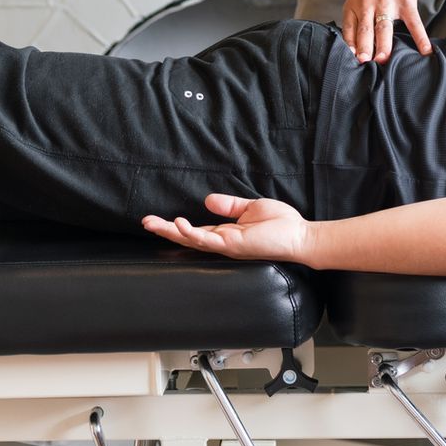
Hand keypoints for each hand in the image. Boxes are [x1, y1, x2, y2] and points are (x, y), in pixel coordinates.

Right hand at [142, 194, 313, 263]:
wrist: (301, 236)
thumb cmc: (282, 224)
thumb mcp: (250, 208)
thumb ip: (229, 205)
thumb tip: (207, 200)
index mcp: (226, 233)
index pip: (195, 230)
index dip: (176, 226)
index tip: (157, 219)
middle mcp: (223, 242)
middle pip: (188, 237)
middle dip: (165, 231)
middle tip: (145, 223)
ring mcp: (227, 245)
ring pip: (193, 240)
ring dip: (172, 232)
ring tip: (153, 223)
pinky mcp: (234, 245)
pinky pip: (208, 240)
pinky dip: (192, 233)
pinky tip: (180, 224)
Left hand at [340, 0, 431, 62]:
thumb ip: (358, 16)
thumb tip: (357, 43)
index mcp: (355, 3)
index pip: (349, 29)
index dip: (350, 46)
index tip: (352, 61)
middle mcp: (368, 3)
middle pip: (365, 30)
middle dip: (364, 49)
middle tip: (365, 64)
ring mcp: (387, 1)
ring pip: (384, 28)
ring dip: (383, 46)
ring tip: (383, 60)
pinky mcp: (406, 0)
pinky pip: (413, 23)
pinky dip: (420, 38)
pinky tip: (425, 50)